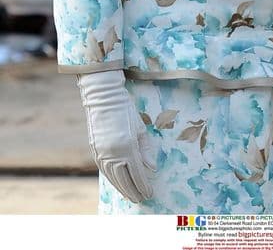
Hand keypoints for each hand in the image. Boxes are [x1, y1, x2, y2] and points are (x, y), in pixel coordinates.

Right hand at [78, 69, 156, 202]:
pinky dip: (112, 180)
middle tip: (141, 199)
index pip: (137, 173)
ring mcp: (102, 153)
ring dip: (122, 189)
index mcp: (127, 146)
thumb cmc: (126, 110)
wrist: (103, 98)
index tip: (149, 193)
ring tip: (131, 196)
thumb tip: (152, 168)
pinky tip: (118, 185)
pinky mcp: (95, 151)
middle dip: (134, 191)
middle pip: (125, 179)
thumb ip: (146, 150)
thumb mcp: (140, 128)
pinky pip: (105, 172)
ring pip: (113, 178)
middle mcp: (113, 153)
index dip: (143, 185)